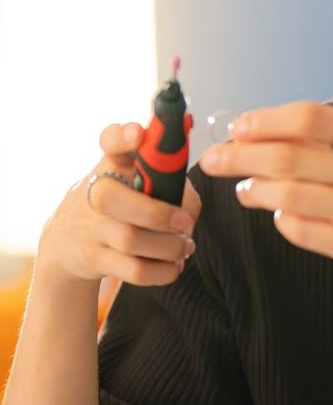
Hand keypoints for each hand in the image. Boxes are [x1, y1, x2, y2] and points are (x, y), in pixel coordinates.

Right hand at [38, 123, 200, 285]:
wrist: (70, 243)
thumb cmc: (120, 205)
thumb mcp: (137, 182)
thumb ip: (171, 184)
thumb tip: (189, 207)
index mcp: (113, 163)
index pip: (110, 141)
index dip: (123, 136)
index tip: (138, 133)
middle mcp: (94, 191)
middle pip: (113, 199)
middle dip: (159, 215)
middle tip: (185, 224)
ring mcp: (90, 227)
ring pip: (130, 240)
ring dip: (170, 247)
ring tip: (185, 247)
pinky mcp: (93, 258)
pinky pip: (134, 270)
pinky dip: (162, 271)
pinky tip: (174, 265)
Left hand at [199, 101, 332, 307]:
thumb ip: (332, 144)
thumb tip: (259, 131)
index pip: (310, 116)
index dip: (265, 121)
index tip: (238, 128)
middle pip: (290, 154)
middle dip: (241, 155)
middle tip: (213, 160)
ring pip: (288, 193)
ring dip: (254, 190)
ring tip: (245, 190)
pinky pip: (299, 228)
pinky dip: (280, 220)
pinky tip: (280, 216)